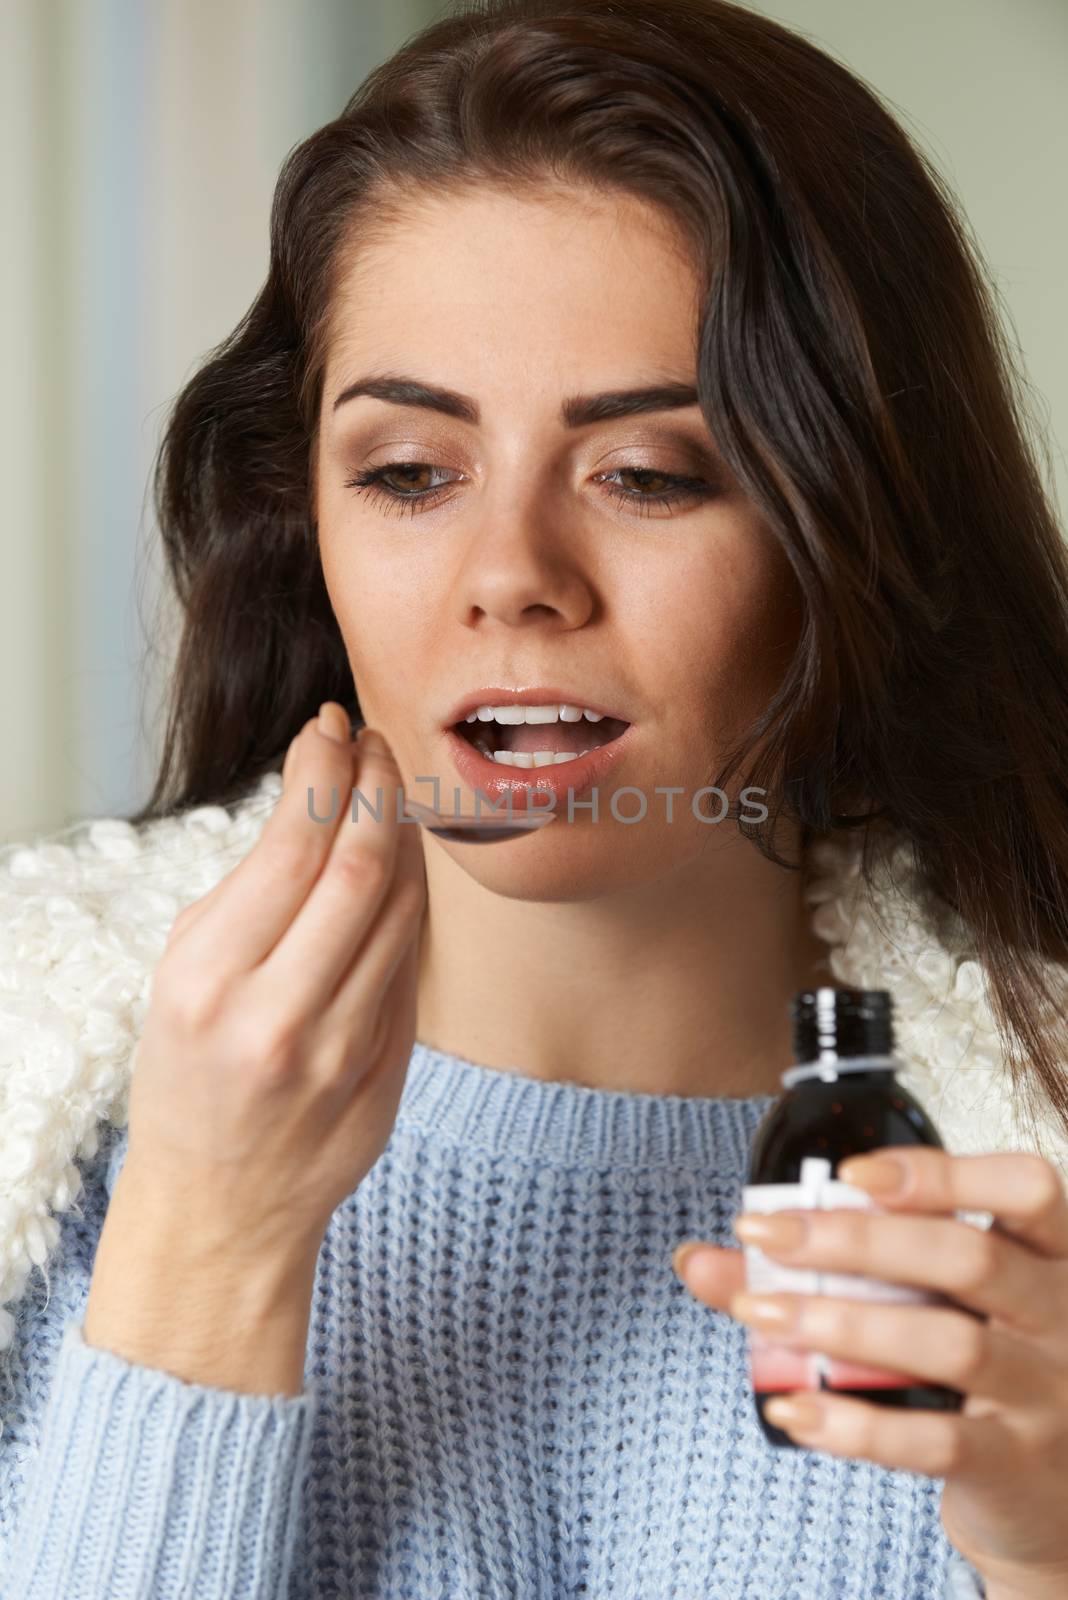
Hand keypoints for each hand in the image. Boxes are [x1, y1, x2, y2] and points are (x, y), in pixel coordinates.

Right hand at [119, 704, 426, 1269]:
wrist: (222, 1206)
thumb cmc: (190, 1074)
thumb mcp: (181, 976)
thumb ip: (250, 893)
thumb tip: (317, 797)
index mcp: (208, 980)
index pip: (291, 844)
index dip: (324, 769)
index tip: (332, 729)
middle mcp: (278, 1015)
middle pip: (362, 865)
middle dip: (378, 784)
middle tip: (377, 743)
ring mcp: (343, 1050)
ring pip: (403, 907)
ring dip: (405, 832)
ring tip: (391, 790)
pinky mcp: (388, 1072)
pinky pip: (413, 960)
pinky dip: (413, 897)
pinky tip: (404, 862)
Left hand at [670, 1147, 1067, 1595]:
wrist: (1047, 1498)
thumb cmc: (974, 1371)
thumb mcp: (929, 1305)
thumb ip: (824, 1273)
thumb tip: (698, 1259)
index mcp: (1046, 1256)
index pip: (1026, 1189)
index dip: (944, 1173)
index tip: (850, 1173)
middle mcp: (1062, 1317)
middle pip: (970, 1258)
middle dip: (857, 1240)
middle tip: (767, 1235)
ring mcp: (1047, 1395)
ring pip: (952, 1345)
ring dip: (844, 1323)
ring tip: (758, 1315)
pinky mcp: (1017, 1466)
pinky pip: (937, 1442)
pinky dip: (857, 1425)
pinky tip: (793, 1408)